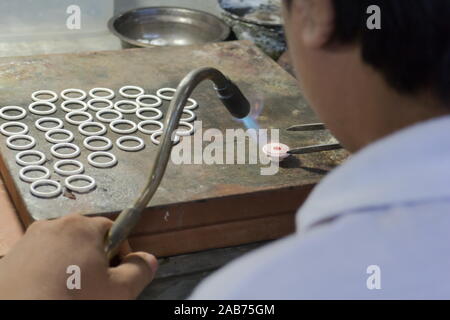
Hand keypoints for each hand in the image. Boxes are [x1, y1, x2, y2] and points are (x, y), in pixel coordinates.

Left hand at [0, 214, 157, 299]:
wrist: (20, 313)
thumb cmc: (73, 298)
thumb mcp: (118, 290)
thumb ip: (139, 271)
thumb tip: (149, 259)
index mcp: (82, 226)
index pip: (112, 229)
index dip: (119, 251)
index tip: (116, 274)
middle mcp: (54, 224)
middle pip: (85, 237)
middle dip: (94, 257)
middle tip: (94, 284)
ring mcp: (30, 239)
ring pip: (61, 247)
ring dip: (70, 263)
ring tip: (70, 289)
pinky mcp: (12, 255)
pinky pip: (39, 257)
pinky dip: (47, 270)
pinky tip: (48, 290)